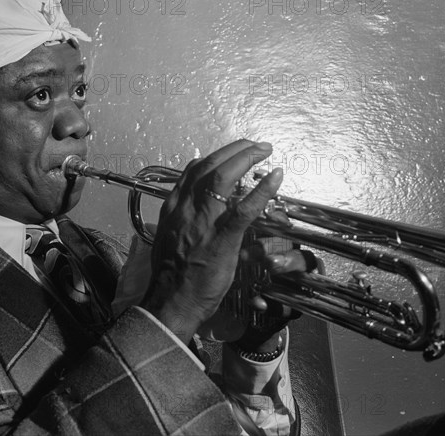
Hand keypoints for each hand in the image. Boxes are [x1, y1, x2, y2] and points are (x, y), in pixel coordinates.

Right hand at [140, 139, 282, 344]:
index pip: (193, 171)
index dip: (214, 157)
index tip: (229, 154)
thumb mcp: (168, 238)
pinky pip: (244, 208)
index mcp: (174, 207)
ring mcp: (204, 221)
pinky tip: (276, 176)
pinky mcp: (222, 238)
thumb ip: (179, 220)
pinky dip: (262, 190)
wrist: (171, 300)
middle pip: (210, 165)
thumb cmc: (171, 275)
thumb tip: (188, 211)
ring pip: (224, 176)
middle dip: (234, 149)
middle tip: (254, 145)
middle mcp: (186, 207)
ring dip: (247, 157)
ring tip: (264, 149)